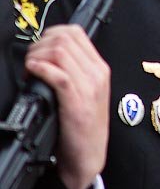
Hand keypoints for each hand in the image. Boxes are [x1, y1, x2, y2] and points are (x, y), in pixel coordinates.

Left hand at [23, 25, 109, 188]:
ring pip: (60, 53)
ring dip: (37, 57)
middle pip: (64, 39)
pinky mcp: (77, 102)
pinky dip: (40, 69)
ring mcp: (89, 87)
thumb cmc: (82, 127)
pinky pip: (58, 75)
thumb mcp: (85, 93)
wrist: (88, 156)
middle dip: (39, 45)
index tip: (39, 48)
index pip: (75, 33)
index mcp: (100, 69)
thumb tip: (47, 55)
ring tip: (31, 70)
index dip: (50, 34)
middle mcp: (97, 74)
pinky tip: (33, 74)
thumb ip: (73, 72)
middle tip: (31, 61)